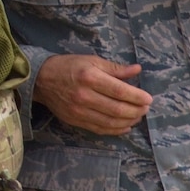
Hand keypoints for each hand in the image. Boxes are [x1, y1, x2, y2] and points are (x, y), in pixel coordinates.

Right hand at [34, 54, 152, 135]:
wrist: (41, 79)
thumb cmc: (68, 66)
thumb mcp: (91, 60)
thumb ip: (115, 68)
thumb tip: (137, 70)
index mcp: (90, 77)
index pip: (120, 91)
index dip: (137, 97)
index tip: (149, 98)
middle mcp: (85, 96)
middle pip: (118, 109)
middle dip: (136, 110)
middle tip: (145, 108)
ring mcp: (79, 111)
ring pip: (111, 122)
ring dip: (129, 121)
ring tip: (138, 116)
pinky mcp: (76, 121)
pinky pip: (100, 129)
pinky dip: (116, 130)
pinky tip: (126, 126)